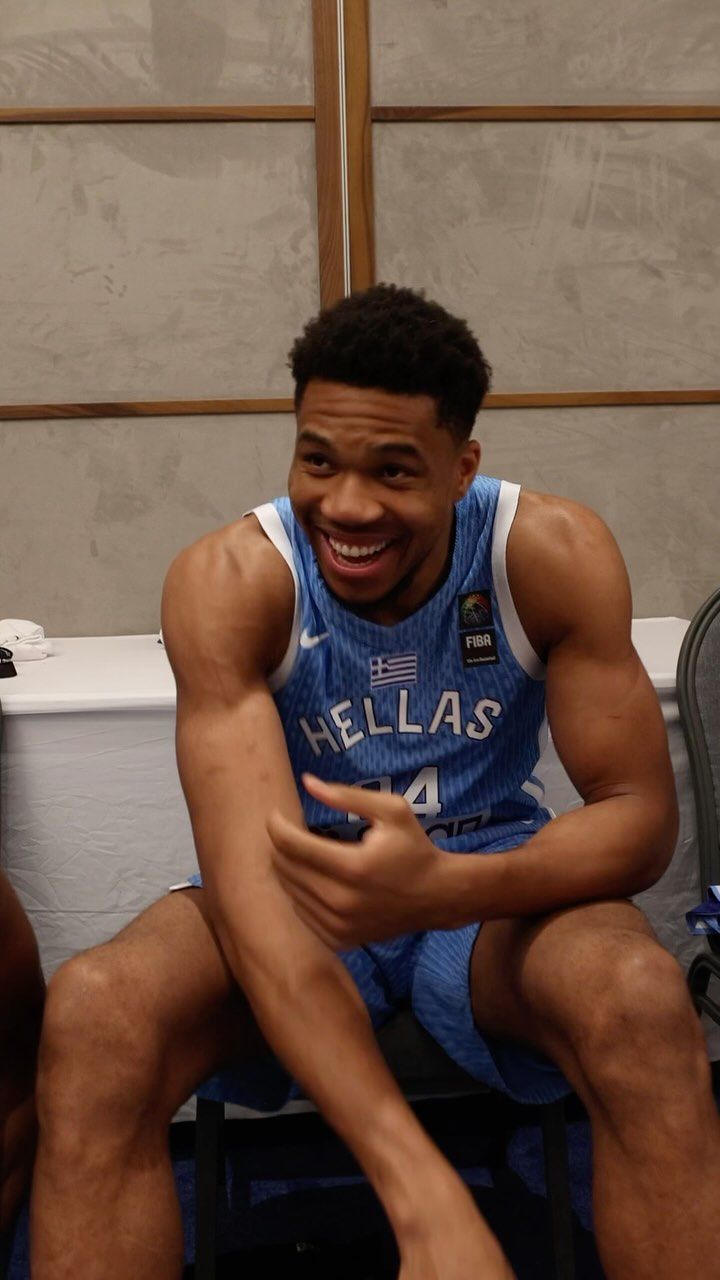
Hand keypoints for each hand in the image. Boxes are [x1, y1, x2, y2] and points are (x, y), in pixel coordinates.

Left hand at [267, 774, 453, 948]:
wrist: (438, 896)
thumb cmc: (414, 847)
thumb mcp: (391, 810)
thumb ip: (347, 796)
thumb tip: (307, 782)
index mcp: (352, 867)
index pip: (291, 845)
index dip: (276, 825)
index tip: (276, 814)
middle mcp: (342, 901)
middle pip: (284, 868)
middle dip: (280, 845)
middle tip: (292, 831)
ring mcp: (340, 925)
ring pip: (289, 892)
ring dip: (289, 869)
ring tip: (304, 853)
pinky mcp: (340, 939)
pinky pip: (302, 913)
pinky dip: (300, 893)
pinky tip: (315, 879)